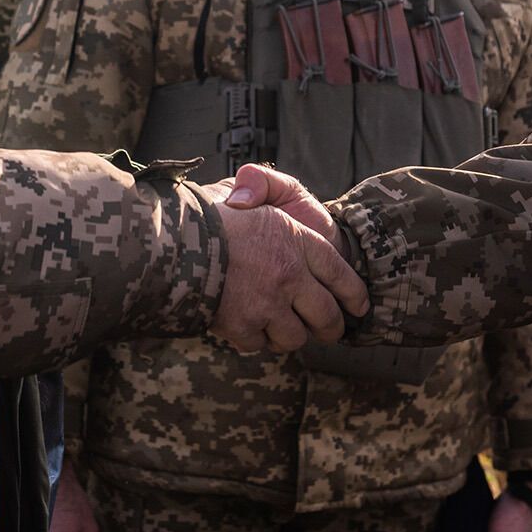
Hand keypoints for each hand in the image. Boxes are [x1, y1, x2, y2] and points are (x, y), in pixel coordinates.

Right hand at [205, 167, 368, 352]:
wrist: (171, 242)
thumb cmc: (208, 214)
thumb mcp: (244, 188)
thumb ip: (265, 187)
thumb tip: (261, 201)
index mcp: (295, 238)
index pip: (340, 273)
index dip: (354, 294)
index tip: (359, 307)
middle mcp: (288, 274)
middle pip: (326, 316)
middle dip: (332, 328)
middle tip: (329, 330)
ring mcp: (267, 303)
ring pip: (295, 337)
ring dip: (289, 334)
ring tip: (279, 325)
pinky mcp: (242, 326)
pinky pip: (260, 344)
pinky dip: (254, 337)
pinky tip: (247, 323)